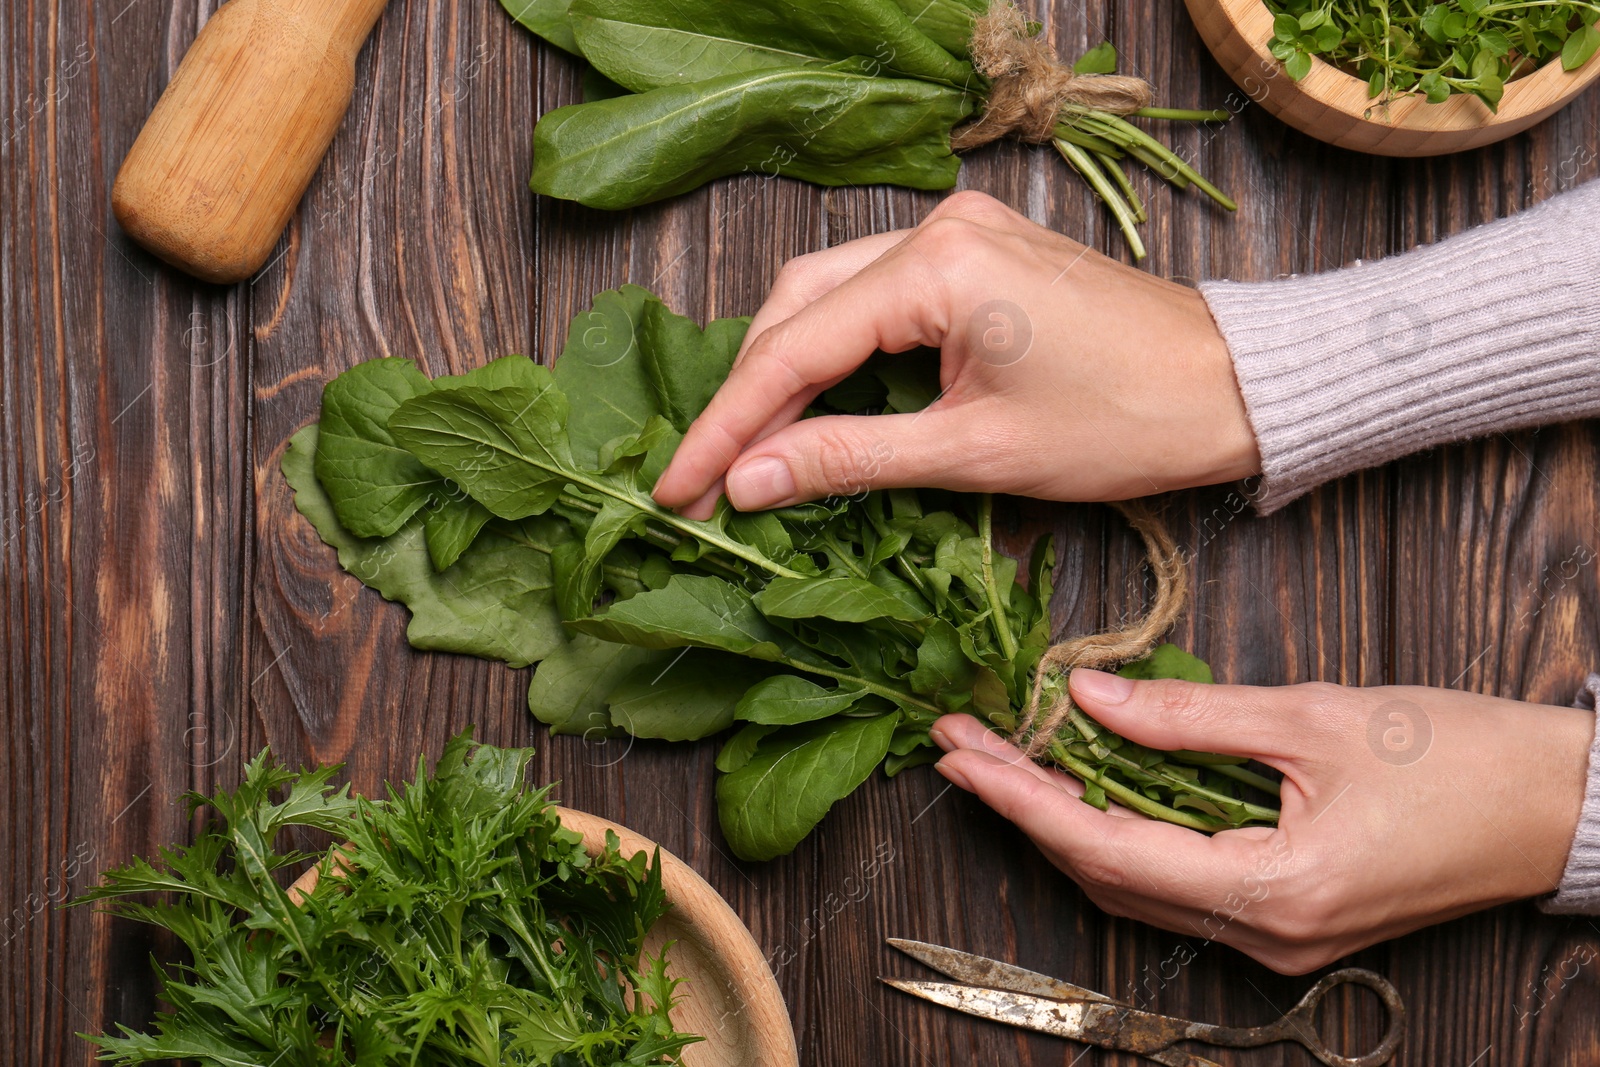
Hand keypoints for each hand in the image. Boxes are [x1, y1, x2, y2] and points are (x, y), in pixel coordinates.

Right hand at [652, 191, 1259, 518]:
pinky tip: (812, 406)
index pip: (795, 349)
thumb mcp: (975, 453)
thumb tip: (747, 483)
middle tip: (703, 479)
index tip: (676, 487)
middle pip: (797, 306)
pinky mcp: (976, 253)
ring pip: (828, 295)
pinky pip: (875, 296)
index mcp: (937, 266)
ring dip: (785, 371)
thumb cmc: (1125, 422)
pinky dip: (836, 353)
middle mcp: (937, 226)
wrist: (1232, 386)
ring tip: (744, 450)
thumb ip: (848, 459)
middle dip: (745, 395)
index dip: (727, 426)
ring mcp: (958, 231)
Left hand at [930, 669, 1593, 973]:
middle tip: (960, 745)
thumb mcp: (1315, 717)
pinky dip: (1123, 833)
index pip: (1107, 847)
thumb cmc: (1460, 756)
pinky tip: (1084, 786)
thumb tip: (1087, 700)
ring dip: (1066, 821)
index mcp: (1272, 890)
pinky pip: (1179, 883)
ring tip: (1001, 759)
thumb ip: (1189, 716)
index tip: (960, 756)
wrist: (1561, 809)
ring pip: (1136, 886)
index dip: (1022, 801)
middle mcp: (1264, 936)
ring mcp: (1277, 939)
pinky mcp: (1290, 920)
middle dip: (1026, 809)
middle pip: (1107, 876)